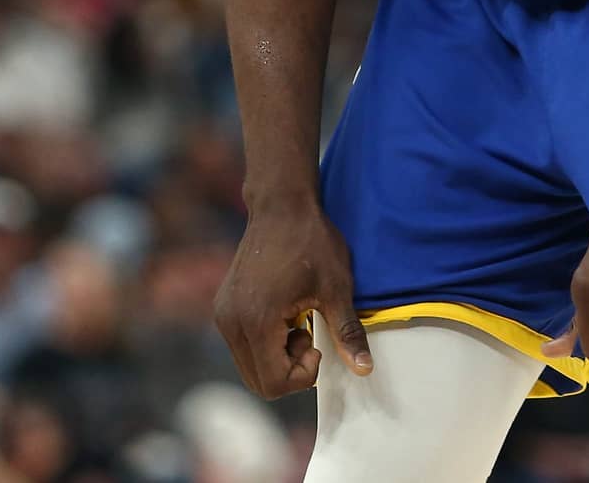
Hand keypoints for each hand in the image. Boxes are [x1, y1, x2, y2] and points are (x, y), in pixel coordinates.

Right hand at [213, 203, 371, 397]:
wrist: (281, 204)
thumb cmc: (311, 241)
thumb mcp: (336, 288)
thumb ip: (347, 332)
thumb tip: (364, 369)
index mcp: (256, 322)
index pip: (274, 383)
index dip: (303, 375)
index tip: (318, 343)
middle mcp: (231, 323)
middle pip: (258, 381)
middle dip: (290, 370)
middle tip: (310, 334)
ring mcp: (224, 315)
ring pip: (249, 366)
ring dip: (278, 357)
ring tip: (299, 322)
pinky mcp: (223, 307)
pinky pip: (243, 346)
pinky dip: (266, 344)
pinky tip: (285, 314)